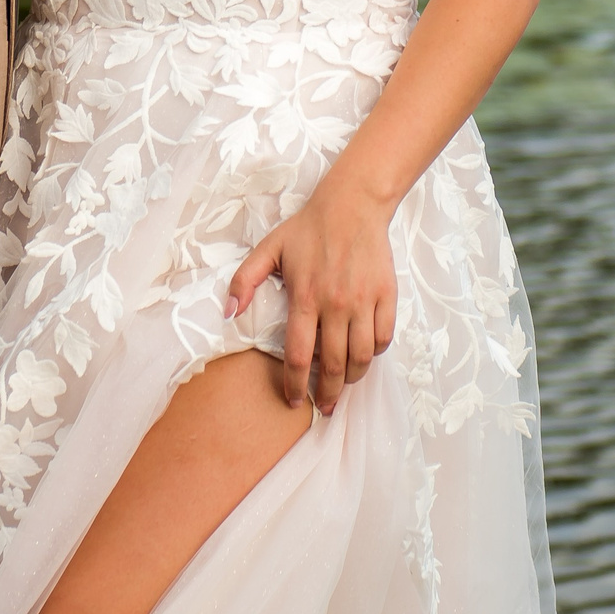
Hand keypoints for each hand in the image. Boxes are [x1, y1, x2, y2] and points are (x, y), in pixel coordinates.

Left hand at [224, 184, 397, 415]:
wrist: (352, 205)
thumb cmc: (307, 228)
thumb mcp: (268, 249)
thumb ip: (244, 281)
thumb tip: (228, 314)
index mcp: (305, 297)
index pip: (299, 355)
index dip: (295, 384)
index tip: (294, 400)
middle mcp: (336, 304)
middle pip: (334, 365)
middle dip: (328, 394)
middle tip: (324, 407)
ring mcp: (364, 301)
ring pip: (363, 357)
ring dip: (353, 378)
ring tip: (344, 385)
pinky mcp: (386, 296)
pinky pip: (384, 337)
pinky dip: (375, 353)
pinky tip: (364, 354)